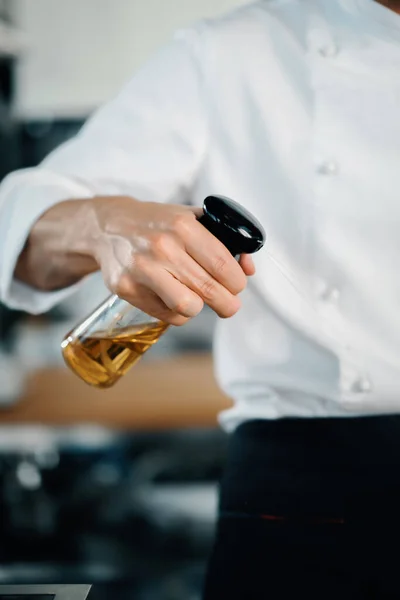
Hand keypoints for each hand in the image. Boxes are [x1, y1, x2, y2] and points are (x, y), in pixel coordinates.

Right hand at [89, 196, 253, 324]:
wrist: (107, 226)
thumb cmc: (157, 223)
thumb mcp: (190, 219)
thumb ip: (223, 240)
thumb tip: (248, 268)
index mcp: (183, 226)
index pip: (223, 265)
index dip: (237, 282)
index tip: (237, 285)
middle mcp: (162, 247)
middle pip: (210, 291)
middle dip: (228, 304)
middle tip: (228, 304)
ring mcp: (142, 270)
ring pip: (188, 308)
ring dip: (200, 308)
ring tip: (198, 299)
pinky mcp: (126, 288)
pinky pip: (167, 315)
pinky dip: (178, 312)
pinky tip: (174, 297)